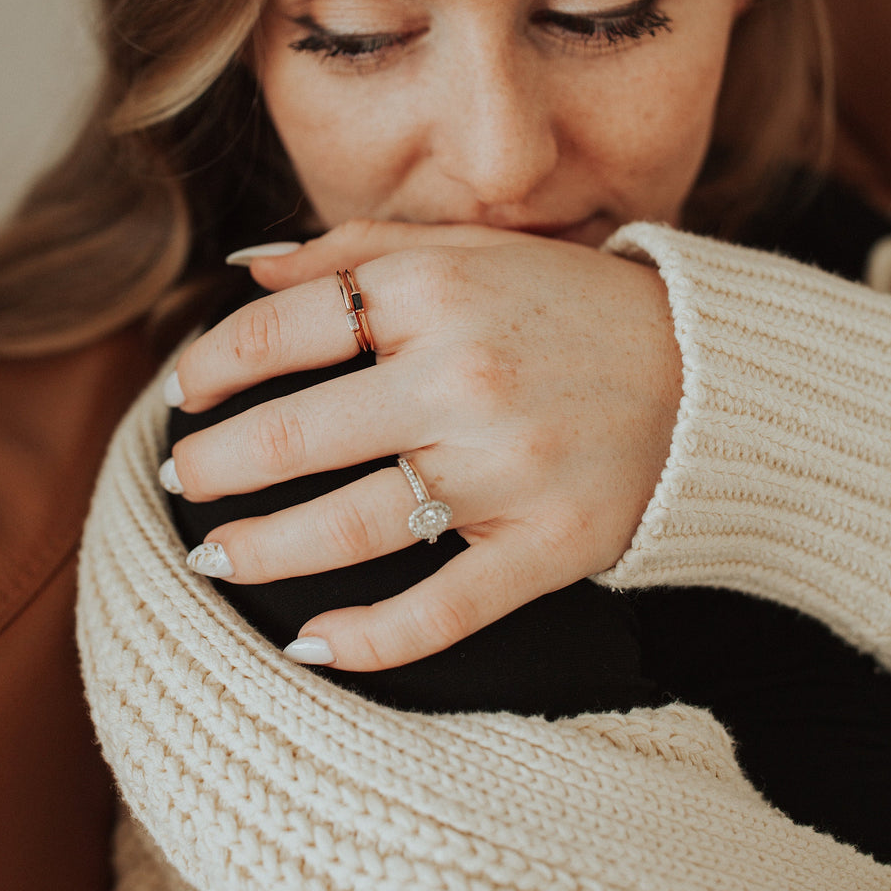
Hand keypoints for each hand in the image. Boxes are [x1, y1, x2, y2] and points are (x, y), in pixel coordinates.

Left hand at [166, 220, 681, 670]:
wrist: (708, 371)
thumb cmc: (569, 304)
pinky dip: (371, 639)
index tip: (184, 393)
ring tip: (214, 556)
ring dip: (261, 551)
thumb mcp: (470, 245)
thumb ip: (355, 249)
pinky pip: (442, 609)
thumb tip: (245, 270)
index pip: (280, 333)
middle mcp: (461, 377)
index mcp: (434, 291)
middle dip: (214, 465)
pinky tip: (312, 645)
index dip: (210, 367)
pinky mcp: (546, 546)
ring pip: (349, 528)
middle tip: (182, 477)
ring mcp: (504, 470)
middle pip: (294, 437)